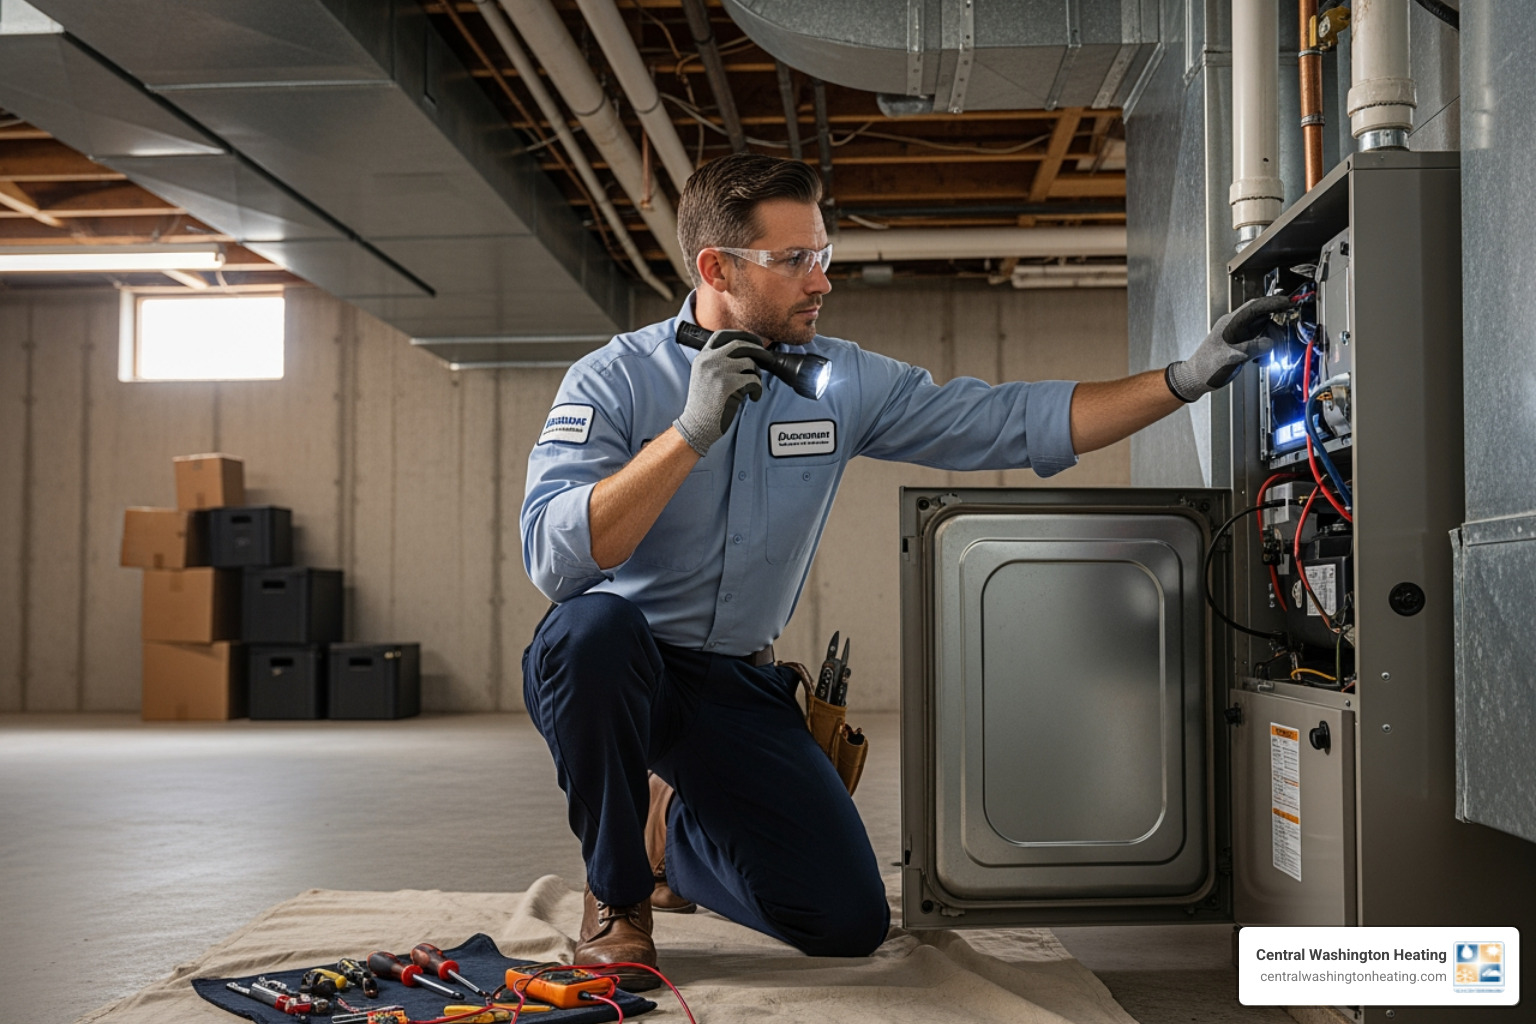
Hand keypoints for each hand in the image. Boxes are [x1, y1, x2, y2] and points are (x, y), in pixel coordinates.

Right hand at [673, 329, 765, 454]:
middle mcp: (709, 360)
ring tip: (754, 386)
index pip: (722, 335)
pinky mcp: (728, 385)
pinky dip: (758, 389)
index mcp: (703, 357)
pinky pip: (753, 380)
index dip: (742, 335)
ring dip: (758, 374)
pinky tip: (754, 397)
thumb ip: (718, 362)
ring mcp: (719, 371)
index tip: (754, 341)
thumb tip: (746, 355)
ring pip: (750, 363)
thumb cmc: (704, 404)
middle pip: (740, 344)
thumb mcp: (704, 376)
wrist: (696, 425)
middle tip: (768, 358)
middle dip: (758, 350)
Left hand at [1165, 294, 1291, 401]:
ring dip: (1269, 345)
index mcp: (1230, 323)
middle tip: (1276, 346)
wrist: (1196, 379)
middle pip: (1263, 319)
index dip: (1272, 303)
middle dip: (1273, 332)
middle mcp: (1235, 326)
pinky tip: (1259, 361)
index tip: (1288, 302)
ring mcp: (1239, 335)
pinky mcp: (1241, 345)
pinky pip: (1259, 342)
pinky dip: (1264, 351)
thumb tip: (1270, 343)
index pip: (1254, 307)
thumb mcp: (1231, 358)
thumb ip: (1252, 347)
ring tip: (1262, 359)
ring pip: (1264, 332)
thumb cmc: (1206, 368)